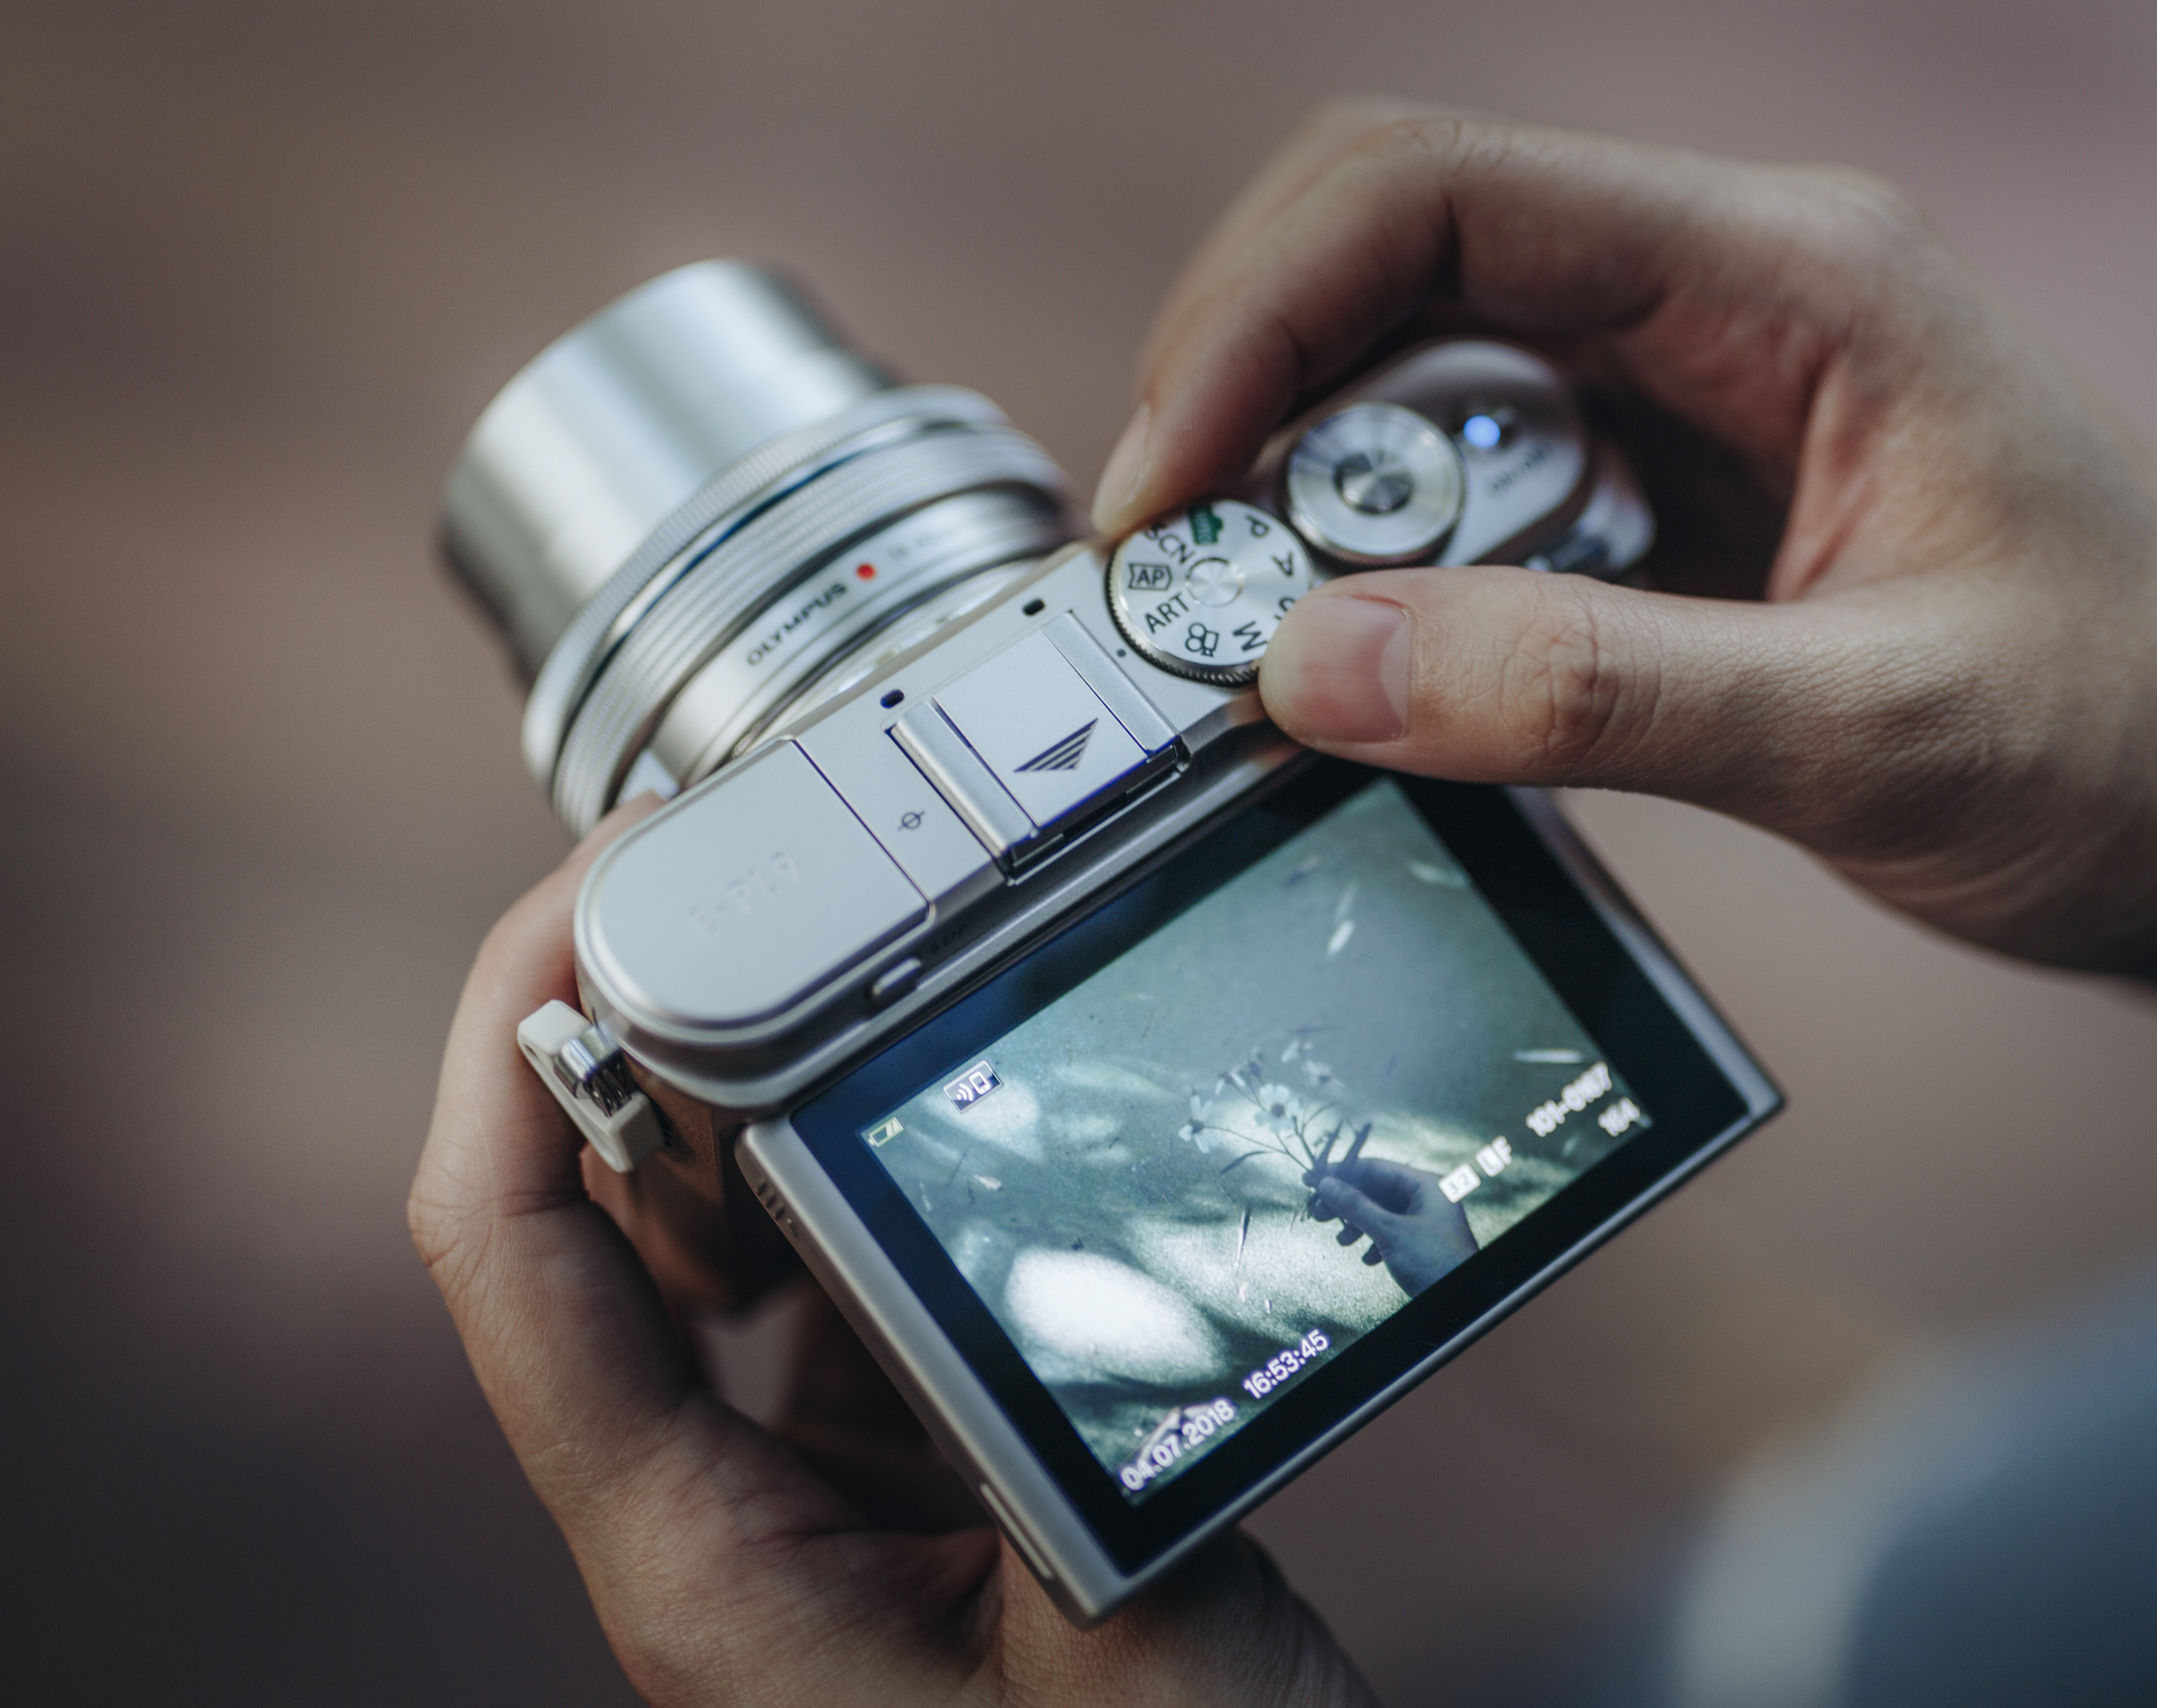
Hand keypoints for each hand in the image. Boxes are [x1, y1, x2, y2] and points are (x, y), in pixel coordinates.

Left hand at [409, 802, 1372, 1707]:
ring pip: (710, 1253)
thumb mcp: (1125, 1638)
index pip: (511, 1247)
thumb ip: (1051, 1437)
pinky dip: (859, 1185)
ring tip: (846, 950)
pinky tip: (952, 1118)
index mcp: (704, 1561)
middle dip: (630, 1023)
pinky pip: (828, 1301)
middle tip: (744, 865)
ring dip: (749, 1095)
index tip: (598, 872)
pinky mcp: (893, 1500)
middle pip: (588, 1220)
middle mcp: (715, 1522)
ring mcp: (799, 1508)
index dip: (514, 1032)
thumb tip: (1004, 1221)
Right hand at [1095, 101, 2156, 991]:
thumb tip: (1312, 667)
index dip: (1256, 317)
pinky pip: (1466, 503)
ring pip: (1408, 385)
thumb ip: (1594, 694)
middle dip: (1246, 406)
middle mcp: (1719, 307)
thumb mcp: (1878, 733)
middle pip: (1386, 264)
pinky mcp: (1671, 509)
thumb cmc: (2148, 747)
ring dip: (1304, 503)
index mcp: (1789, 280)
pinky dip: (1384, 580)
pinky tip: (1376, 680)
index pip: (1437, 194)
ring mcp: (1689, 403)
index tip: (1171, 497)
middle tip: (1181, 592)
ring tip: (1263, 654)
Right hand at [1306, 1156, 1478, 1297]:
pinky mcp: (1422, 1243)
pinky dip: (1374, 1242)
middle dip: (1346, 1203)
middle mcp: (1427, 1198)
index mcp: (1426, 1185)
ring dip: (1357, 1225)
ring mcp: (1426, 1221)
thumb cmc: (1435, 1264)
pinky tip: (1366, 1258)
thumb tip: (1326, 1184)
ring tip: (1341, 1240)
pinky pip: (1390, 1233)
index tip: (1312, 1178)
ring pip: (1381, 1214)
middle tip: (1317, 1212)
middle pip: (1376, 1191)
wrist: (1462, 1304)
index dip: (1341, 1172)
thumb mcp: (1390, 1232)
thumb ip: (1356, 1206)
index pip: (1376, 1168)